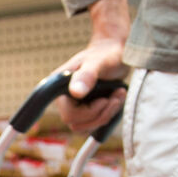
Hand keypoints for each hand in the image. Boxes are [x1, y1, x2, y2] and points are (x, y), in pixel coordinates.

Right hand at [55, 0, 130, 132]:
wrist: (115, 50)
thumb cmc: (106, 53)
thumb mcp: (98, 62)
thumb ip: (87, 76)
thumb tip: (75, 91)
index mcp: (60, 87)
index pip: (69, 114)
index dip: (89, 112)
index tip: (104, 99)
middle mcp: (65, 98)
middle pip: (78, 124)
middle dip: (100, 114)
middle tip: (115, 97)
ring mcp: (76, 105)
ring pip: (87, 126)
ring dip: (106, 114)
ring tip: (117, 95)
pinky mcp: (87, 108)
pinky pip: (95, 122)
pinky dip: (109, 113)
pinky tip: (116, 97)